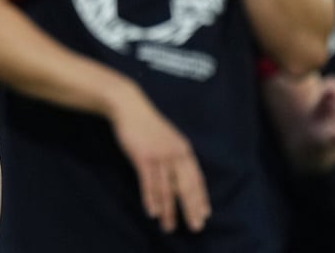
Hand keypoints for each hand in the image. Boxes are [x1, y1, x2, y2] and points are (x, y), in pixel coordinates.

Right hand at [109, 86, 209, 232]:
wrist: (129, 107)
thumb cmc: (147, 124)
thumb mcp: (167, 139)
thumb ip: (175, 156)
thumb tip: (179, 177)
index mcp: (184, 150)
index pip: (196, 178)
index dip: (201, 197)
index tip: (205, 214)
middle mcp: (175, 154)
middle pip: (185, 186)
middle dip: (191, 209)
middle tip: (195, 227)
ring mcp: (159, 155)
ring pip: (166, 189)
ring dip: (168, 210)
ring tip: (168, 227)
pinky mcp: (143, 157)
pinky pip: (148, 182)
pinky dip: (150, 198)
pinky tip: (152, 212)